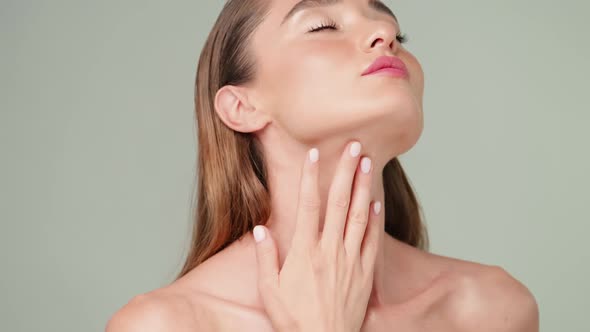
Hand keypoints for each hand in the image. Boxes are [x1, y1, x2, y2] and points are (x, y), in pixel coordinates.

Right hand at [252, 141, 382, 331]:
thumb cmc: (293, 320)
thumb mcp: (269, 290)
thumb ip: (265, 257)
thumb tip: (260, 229)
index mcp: (304, 251)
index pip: (308, 205)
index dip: (311, 177)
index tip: (316, 154)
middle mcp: (330, 250)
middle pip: (339, 203)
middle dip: (345, 171)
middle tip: (353, 146)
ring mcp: (350, 261)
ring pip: (359, 216)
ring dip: (363, 187)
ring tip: (367, 164)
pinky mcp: (364, 275)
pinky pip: (372, 242)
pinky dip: (375, 220)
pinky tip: (376, 202)